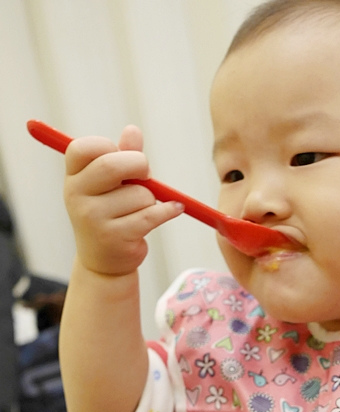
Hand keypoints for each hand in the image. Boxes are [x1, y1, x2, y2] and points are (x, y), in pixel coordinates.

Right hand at [63, 125, 182, 275]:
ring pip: (139, 193)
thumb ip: (121, 156)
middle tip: (146, 175)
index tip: (122, 157)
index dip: (110, 147)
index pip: (84, 148)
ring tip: (141, 210)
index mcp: (73, 177)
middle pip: (111, 165)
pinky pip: (152, 214)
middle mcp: (77, 196)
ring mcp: (93, 218)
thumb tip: (133, 130)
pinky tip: (175, 209)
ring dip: (151, 199)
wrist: (105, 261)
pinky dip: (169, 210)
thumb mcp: (110, 184)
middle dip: (139, 165)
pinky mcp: (115, 237)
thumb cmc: (110, 214)